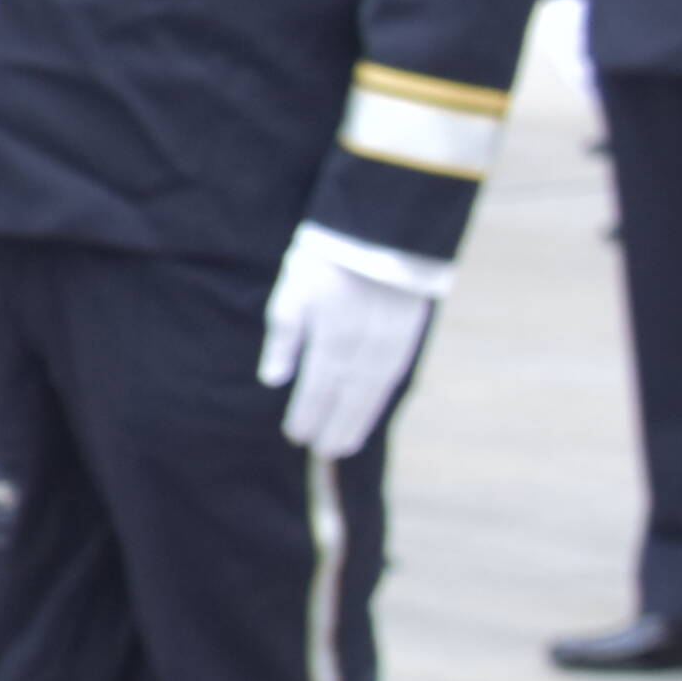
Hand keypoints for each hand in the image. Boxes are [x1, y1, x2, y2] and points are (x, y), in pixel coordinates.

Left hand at [256, 221, 449, 459]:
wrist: (382, 228)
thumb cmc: (326, 257)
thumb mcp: (292, 291)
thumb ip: (283, 337)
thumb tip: (274, 380)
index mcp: (331, 339)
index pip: (317, 390)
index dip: (307, 415)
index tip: (295, 436)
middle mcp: (363, 350)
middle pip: (346, 399)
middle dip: (332, 427)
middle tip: (322, 452)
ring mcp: (389, 345)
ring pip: (371, 395)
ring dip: (358, 422)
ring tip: (345, 445)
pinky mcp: (408, 336)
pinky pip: (392, 379)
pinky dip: (379, 401)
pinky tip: (371, 411)